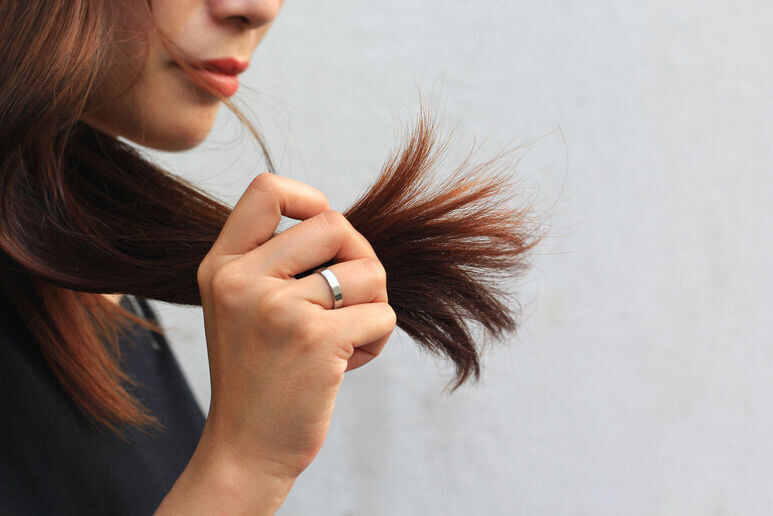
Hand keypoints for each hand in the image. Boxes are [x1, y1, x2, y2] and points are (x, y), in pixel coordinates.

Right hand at [195, 172, 395, 480]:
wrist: (246, 448)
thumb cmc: (257, 372)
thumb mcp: (242, 306)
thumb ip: (275, 260)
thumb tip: (343, 225)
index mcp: (221, 265)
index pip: (267, 189)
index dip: (310, 198)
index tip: (326, 235)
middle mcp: (242, 280)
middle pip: (336, 225)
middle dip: (360, 258)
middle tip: (351, 297)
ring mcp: (278, 309)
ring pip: (369, 271)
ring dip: (373, 304)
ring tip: (346, 336)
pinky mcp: (316, 340)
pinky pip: (382, 314)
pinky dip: (378, 339)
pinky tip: (349, 363)